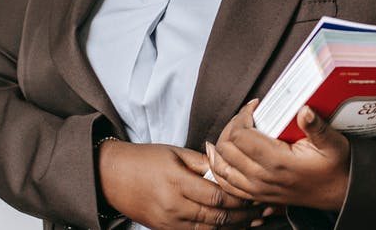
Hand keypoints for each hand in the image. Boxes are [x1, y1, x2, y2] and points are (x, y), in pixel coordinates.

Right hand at [98, 139, 275, 228]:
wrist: (112, 177)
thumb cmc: (145, 159)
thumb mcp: (175, 153)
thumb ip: (203, 162)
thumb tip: (229, 166)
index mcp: (177, 182)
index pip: (218, 197)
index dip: (241, 199)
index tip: (258, 194)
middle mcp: (173, 206)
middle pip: (217, 217)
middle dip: (243, 215)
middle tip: (264, 210)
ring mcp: (169, 221)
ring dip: (233, 227)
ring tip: (253, 220)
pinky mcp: (165, 229)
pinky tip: (230, 227)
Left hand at [207, 100, 349, 211]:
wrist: (338, 193)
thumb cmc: (335, 167)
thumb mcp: (332, 143)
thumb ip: (316, 126)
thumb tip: (304, 110)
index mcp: (278, 162)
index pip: (240, 136)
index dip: (242, 116)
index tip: (254, 106)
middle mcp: (263, 177)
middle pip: (226, 149)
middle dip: (230, 127)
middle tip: (245, 116)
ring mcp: (258, 189)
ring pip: (221, 168)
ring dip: (221, 147)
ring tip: (232, 130)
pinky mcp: (257, 196)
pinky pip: (226, 185)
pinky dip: (219, 169)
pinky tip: (221, 156)